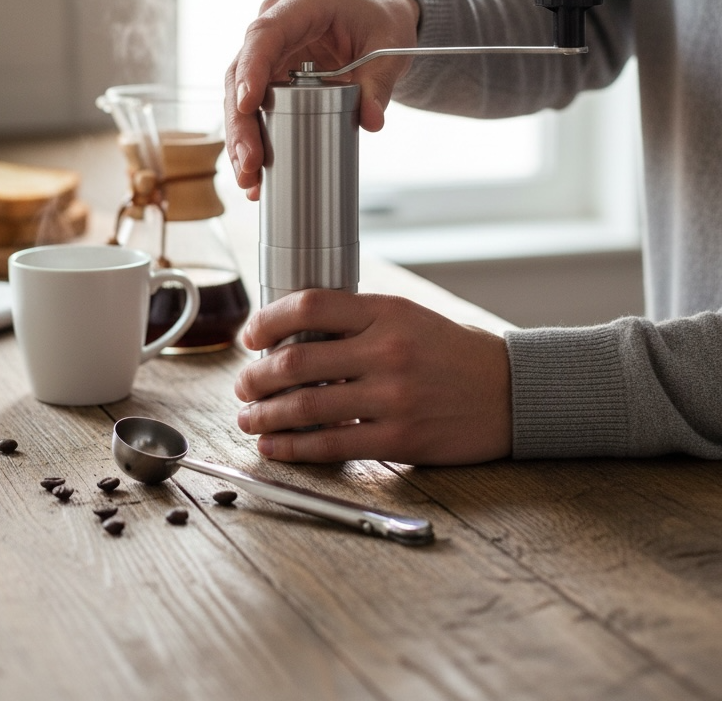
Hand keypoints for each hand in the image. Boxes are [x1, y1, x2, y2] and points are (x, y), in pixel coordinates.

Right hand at [225, 0, 419, 198]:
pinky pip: (253, 105)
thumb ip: (379, 84)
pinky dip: (254, 138)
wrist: (378, 13)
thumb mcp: (390, 48)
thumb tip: (370, 122)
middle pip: (241, 70)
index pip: (266, 33)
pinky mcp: (270, 72)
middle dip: (241, 121)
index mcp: (306, 2)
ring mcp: (270, 48)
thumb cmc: (382, 20)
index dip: (251, 69)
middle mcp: (277, 21)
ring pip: (238, 92)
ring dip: (241, 137)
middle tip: (250, 161)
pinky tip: (256, 174)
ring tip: (249, 178)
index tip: (247, 105)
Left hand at [234, 290, 512, 464]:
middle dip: (257, 377)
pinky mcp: (399, 439)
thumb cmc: (452, 352)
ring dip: (266, 415)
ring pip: (306, 407)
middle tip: (243, 385)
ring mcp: (392, 397)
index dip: (268, 320)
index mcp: (386, 312)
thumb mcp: (407, 317)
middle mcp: (387, 351)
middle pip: (297, 361)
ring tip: (249, 417)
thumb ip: (356, 323)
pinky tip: (275, 445)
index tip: (251, 336)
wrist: (510, 391)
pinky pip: (332, 445)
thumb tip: (291, 338)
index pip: (310, 305)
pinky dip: (294, 447)